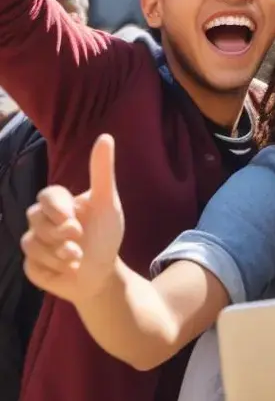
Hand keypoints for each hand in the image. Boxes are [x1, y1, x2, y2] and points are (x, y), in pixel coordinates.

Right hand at [21, 135, 123, 304]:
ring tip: (77, 255)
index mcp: (61, 203)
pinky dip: (53, 267)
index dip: (55, 206)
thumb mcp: (108, 203)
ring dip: (58, 251)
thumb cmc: (106, 234)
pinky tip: (68, 268)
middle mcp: (44, 220)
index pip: (47, 195)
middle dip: (58, 231)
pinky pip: (31, 263)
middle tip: (77, 237)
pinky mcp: (31, 264)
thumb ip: (103, 172)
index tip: (70, 217)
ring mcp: (35, 242)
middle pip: (35, 217)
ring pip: (31, 241)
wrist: (102, 272)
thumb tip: (105, 136)